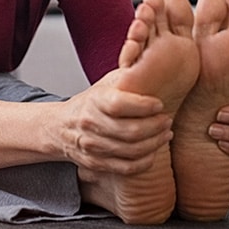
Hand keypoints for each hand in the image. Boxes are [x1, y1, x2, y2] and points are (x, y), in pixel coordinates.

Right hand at [55, 70, 173, 174]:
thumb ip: (128, 76)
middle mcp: (91, 124)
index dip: (144, 106)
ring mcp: (92, 146)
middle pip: (130, 131)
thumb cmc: (93, 101)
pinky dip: (145, 161)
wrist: (61, 126)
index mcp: (94, 100)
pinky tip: (154, 150)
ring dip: (155, 143)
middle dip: (156, 126)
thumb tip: (154, 61)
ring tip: (166, 134)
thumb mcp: (106, 83)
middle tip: (167, 120)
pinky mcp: (96, 163)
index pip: (120, 104)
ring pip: (131, 151)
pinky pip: (127, 167)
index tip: (159, 104)